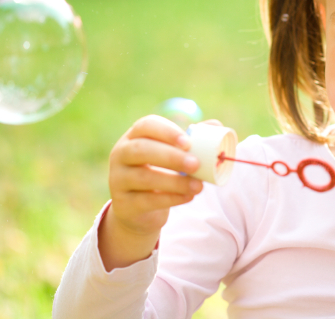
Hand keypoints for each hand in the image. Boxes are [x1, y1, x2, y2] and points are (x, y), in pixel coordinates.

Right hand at [107, 115, 222, 236]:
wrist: (138, 209)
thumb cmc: (161, 173)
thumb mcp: (173, 155)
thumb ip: (193, 140)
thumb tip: (216, 126)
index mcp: (134, 136)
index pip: (146, 126)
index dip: (167, 132)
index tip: (188, 142)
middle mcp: (121, 154)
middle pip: (141, 149)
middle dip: (171, 156)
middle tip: (196, 164)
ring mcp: (118, 178)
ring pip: (144, 177)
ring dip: (174, 182)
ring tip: (198, 186)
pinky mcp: (122, 203)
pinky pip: (146, 200)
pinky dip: (170, 199)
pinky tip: (188, 197)